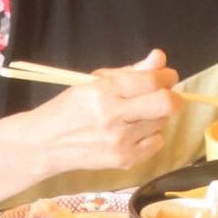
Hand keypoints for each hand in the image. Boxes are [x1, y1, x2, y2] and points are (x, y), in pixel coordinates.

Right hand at [30, 51, 178, 174]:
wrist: (44, 145)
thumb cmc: (70, 109)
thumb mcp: (93, 83)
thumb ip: (131, 72)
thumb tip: (160, 58)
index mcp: (102, 92)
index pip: (151, 80)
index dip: (166, 76)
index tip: (167, 77)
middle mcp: (112, 116)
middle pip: (166, 103)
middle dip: (173, 97)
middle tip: (166, 96)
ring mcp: (119, 141)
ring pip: (162, 122)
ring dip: (155, 116)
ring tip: (134, 116)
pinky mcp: (123, 160)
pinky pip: (157, 142)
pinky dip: (151, 136)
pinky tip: (132, 133)